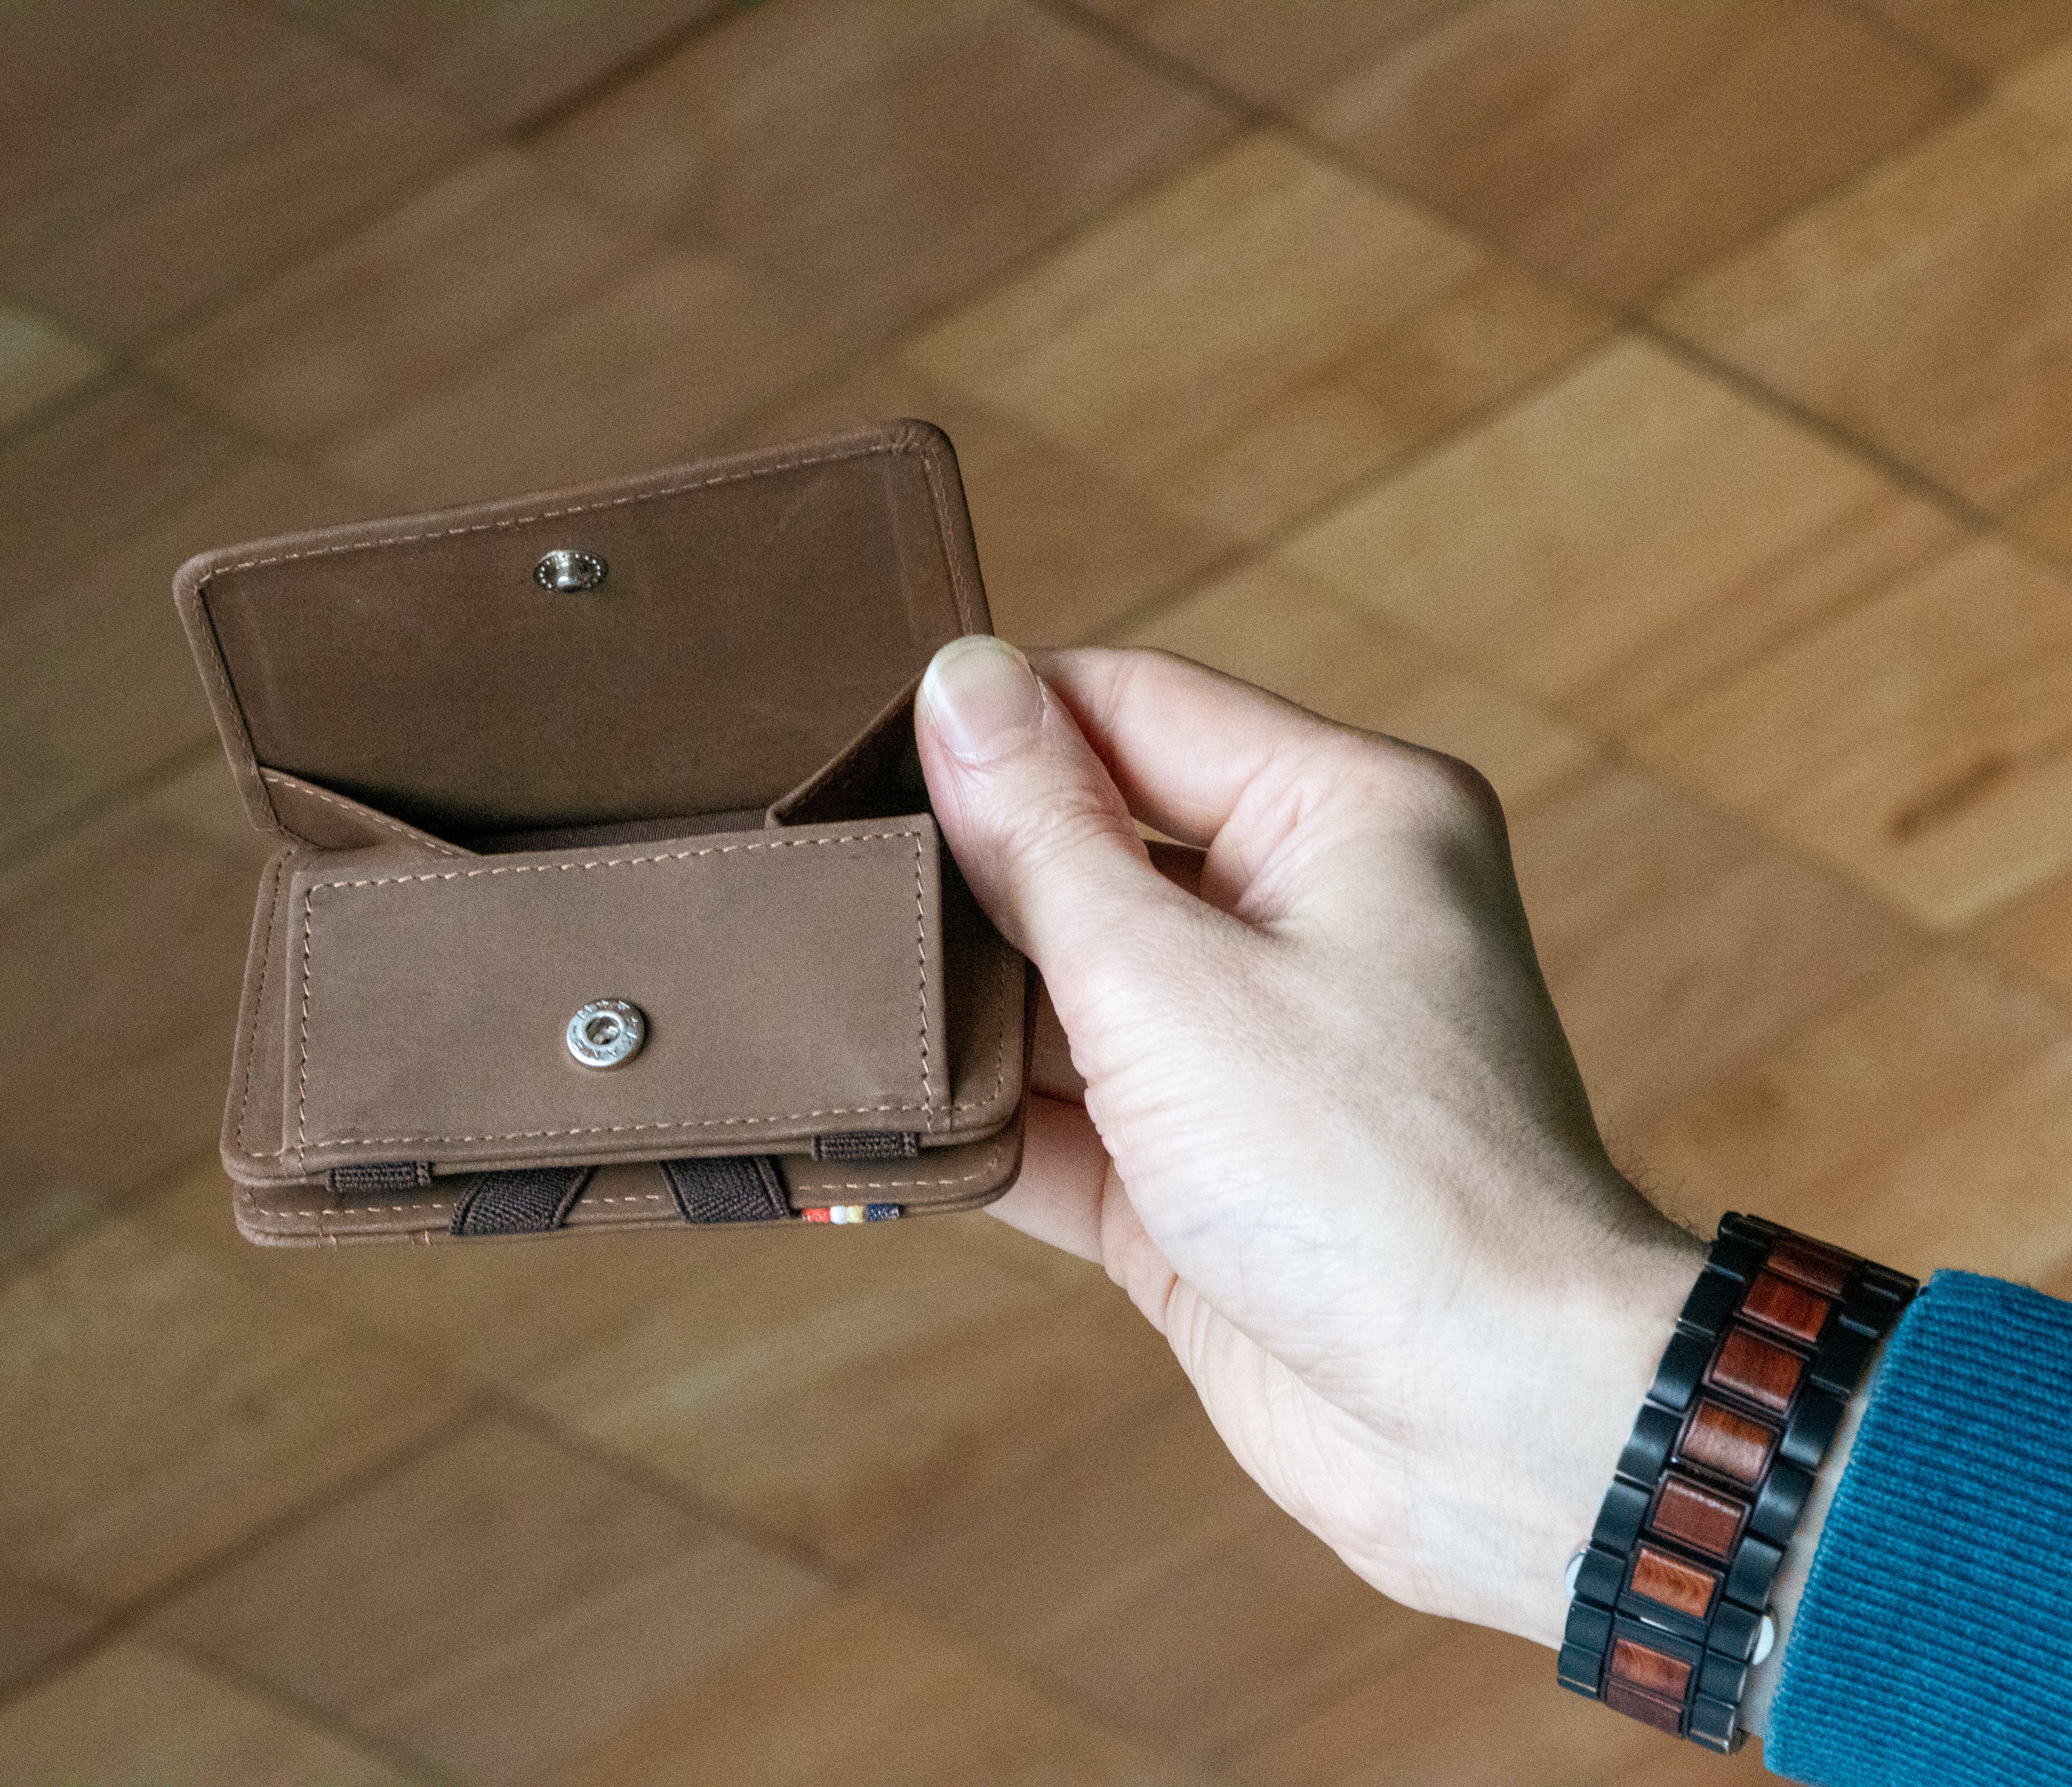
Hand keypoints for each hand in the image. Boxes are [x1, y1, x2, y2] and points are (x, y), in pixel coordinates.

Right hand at [914, 638, 1703, 1646]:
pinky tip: (878, 1127)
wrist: (1493, 1428)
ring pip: (1064, 993)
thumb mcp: (1165, 977)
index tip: (852, 752)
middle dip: (958, 876)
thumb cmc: (1374, 1175)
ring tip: (822, 1008)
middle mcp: (1303, 917)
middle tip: (817, 884)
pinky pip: (1069, 1117)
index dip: (990, 721)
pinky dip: (986, 1125)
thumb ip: (1043, 837)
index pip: (1127, 706)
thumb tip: (963, 683)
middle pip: (1087, 849)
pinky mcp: (1206, 1174)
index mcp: (1338, 815)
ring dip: (959, 1015)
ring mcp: (1253, 1053)